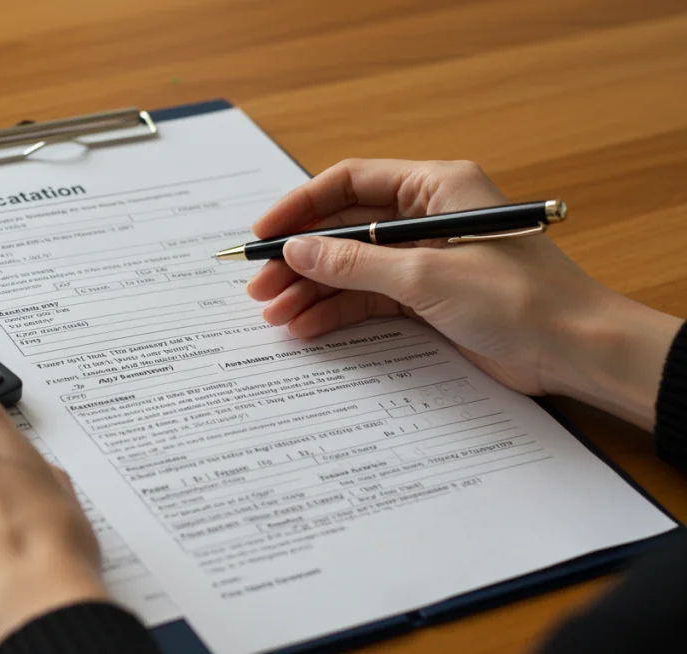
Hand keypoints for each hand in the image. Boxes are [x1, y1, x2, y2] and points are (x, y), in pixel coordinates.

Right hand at [246, 158, 681, 428]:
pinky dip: (338, 311)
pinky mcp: (429, 297)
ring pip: (353, 267)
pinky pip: (369, 297)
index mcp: (436, 187)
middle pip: (346, 228)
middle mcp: (428, 216)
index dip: (301, 206)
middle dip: (300, 257)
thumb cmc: (520, 300)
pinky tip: (307, 326)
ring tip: (273, 315)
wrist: (577, 352)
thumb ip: (354, 262)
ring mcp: (427, 258)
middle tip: (258, 286)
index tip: (263, 235)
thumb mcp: (427, 276)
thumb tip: (295, 250)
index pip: (351, 183)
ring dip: (313, 289)